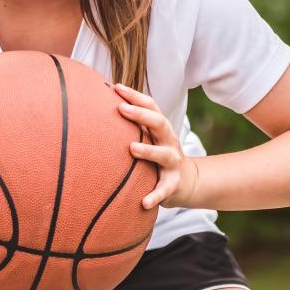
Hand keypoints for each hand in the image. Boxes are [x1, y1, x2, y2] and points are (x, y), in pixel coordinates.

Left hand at [114, 84, 198, 209]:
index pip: (151, 106)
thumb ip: (134, 122)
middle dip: (141, 115)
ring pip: (163, 154)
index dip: (135, 95)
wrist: (186, 181)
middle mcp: (169, 141)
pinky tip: (143, 202)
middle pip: (159, 123)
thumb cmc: (158, 152)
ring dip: (149, 150)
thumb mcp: (149, 135)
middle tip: (121, 109)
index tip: (116, 87)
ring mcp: (172, 162)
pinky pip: (164, 190)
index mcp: (161, 127)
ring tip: (132, 148)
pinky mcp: (173, 184)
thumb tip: (102, 101)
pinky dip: (155, 195)